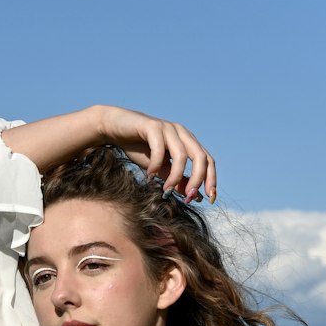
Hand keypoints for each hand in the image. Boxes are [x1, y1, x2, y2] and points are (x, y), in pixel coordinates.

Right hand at [92, 105, 216, 201]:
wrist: (114, 129)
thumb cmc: (137, 148)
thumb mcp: (159, 168)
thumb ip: (175, 179)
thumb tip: (190, 195)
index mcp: (187, 142)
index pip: (207, 160)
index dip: (211, 179)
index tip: (210, 198)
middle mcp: (181, 133)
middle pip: (200, 157)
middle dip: (197, 179)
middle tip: (188, 197)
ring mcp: (168, 128)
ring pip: (182, 154)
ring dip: (176, 176)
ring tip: (166, 191)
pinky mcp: (152, 127)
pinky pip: (160, 149)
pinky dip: (156, 165)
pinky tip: (149, 177)